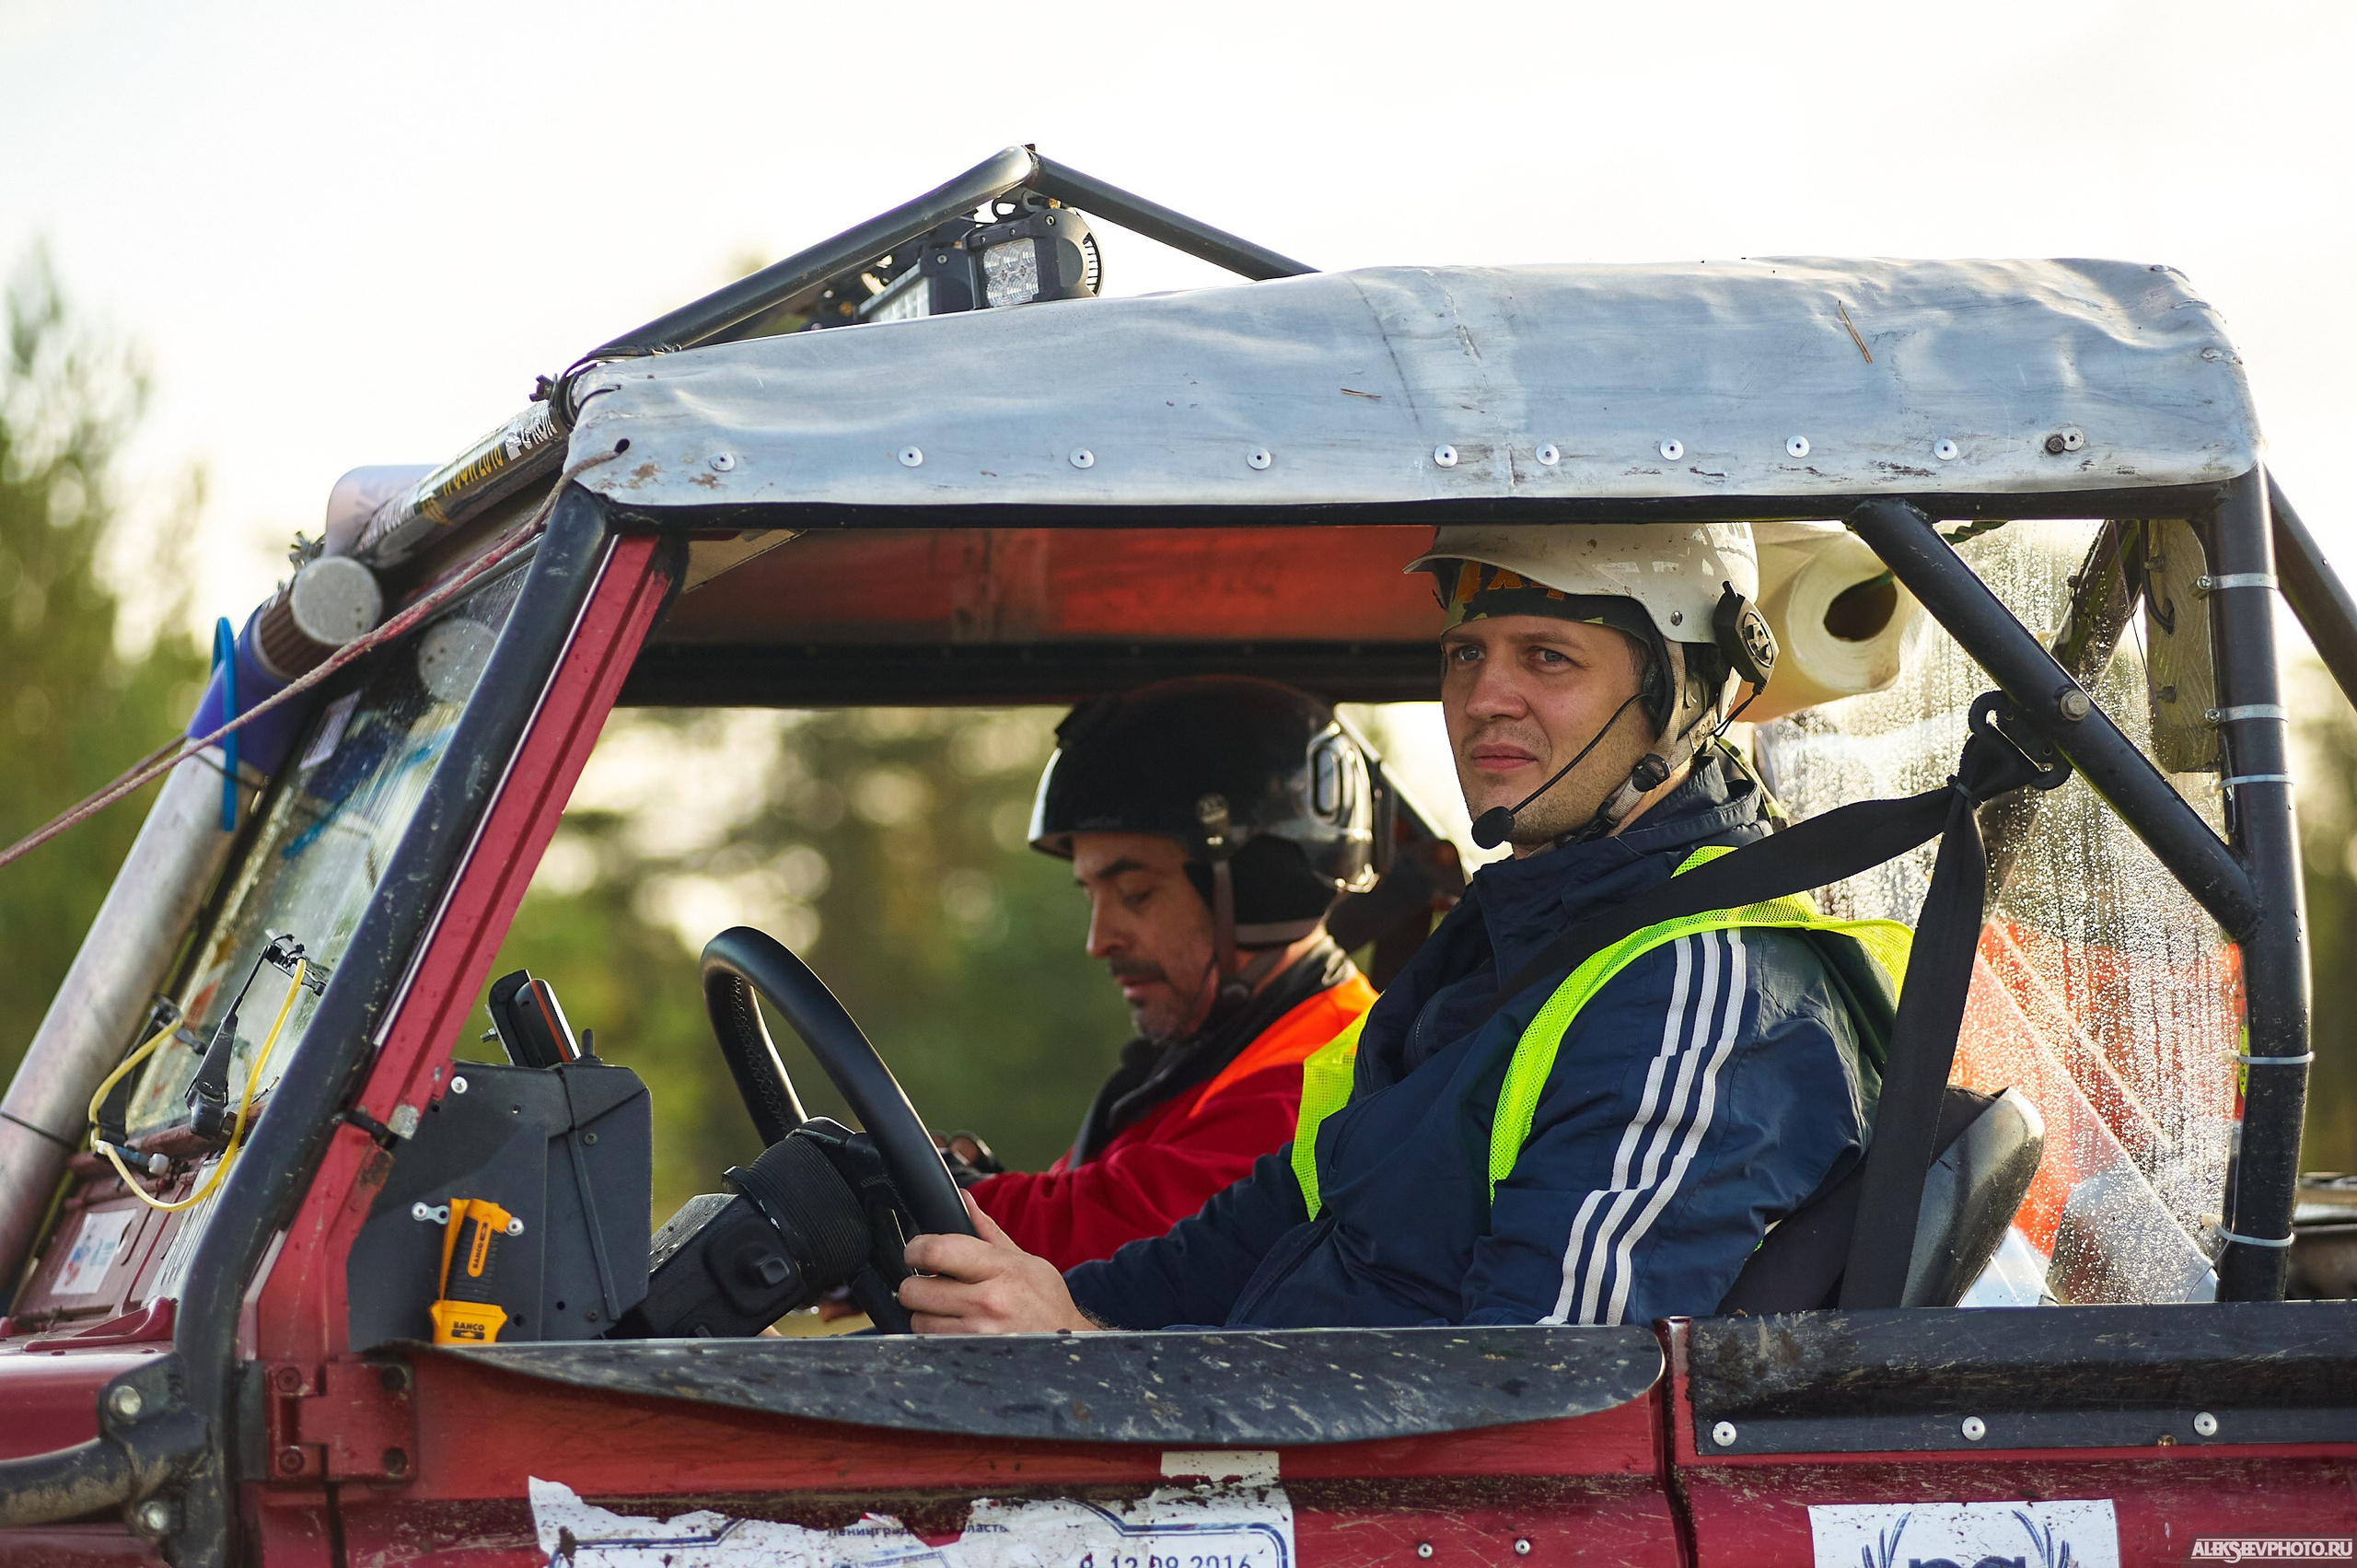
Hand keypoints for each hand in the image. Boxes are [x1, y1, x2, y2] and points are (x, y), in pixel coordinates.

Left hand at [899, 1193, 1098, 1333]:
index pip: (936, 1251)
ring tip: (947, 1308)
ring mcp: (978, 1334)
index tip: (916, 1252)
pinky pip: (931, 1344)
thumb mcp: (1023, 1259)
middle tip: (931, 1283)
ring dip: (925, 1314)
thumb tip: (963, 1199)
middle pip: (915, 1290)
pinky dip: (934, 1335)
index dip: (915, 1249)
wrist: (1068, 1341)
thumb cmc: (1044, 1299)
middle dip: (916, 1285)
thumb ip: (986, 1231)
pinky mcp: (971, 1356)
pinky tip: (953, 1327)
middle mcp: (987, 1302)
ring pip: (918, 1321)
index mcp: (999, 1268)